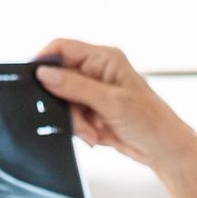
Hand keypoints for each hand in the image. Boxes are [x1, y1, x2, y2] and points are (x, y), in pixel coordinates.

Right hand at [33, 38, 187, 168]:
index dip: (44, 61)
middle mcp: (98, 71)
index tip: (33, 81)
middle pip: (59, 78)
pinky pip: (72, 117)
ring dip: (75, 121)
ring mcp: (95, 92)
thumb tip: (44, 73)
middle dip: (64, 103)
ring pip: (63, 102)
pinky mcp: (93, 111)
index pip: (63, 48)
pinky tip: (96, 136)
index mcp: (104, 58)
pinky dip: (80, 129)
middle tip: (77, 120)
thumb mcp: (110, 102)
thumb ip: (75, 87)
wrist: (163, 149)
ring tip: (93, 132)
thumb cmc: (150, 121)